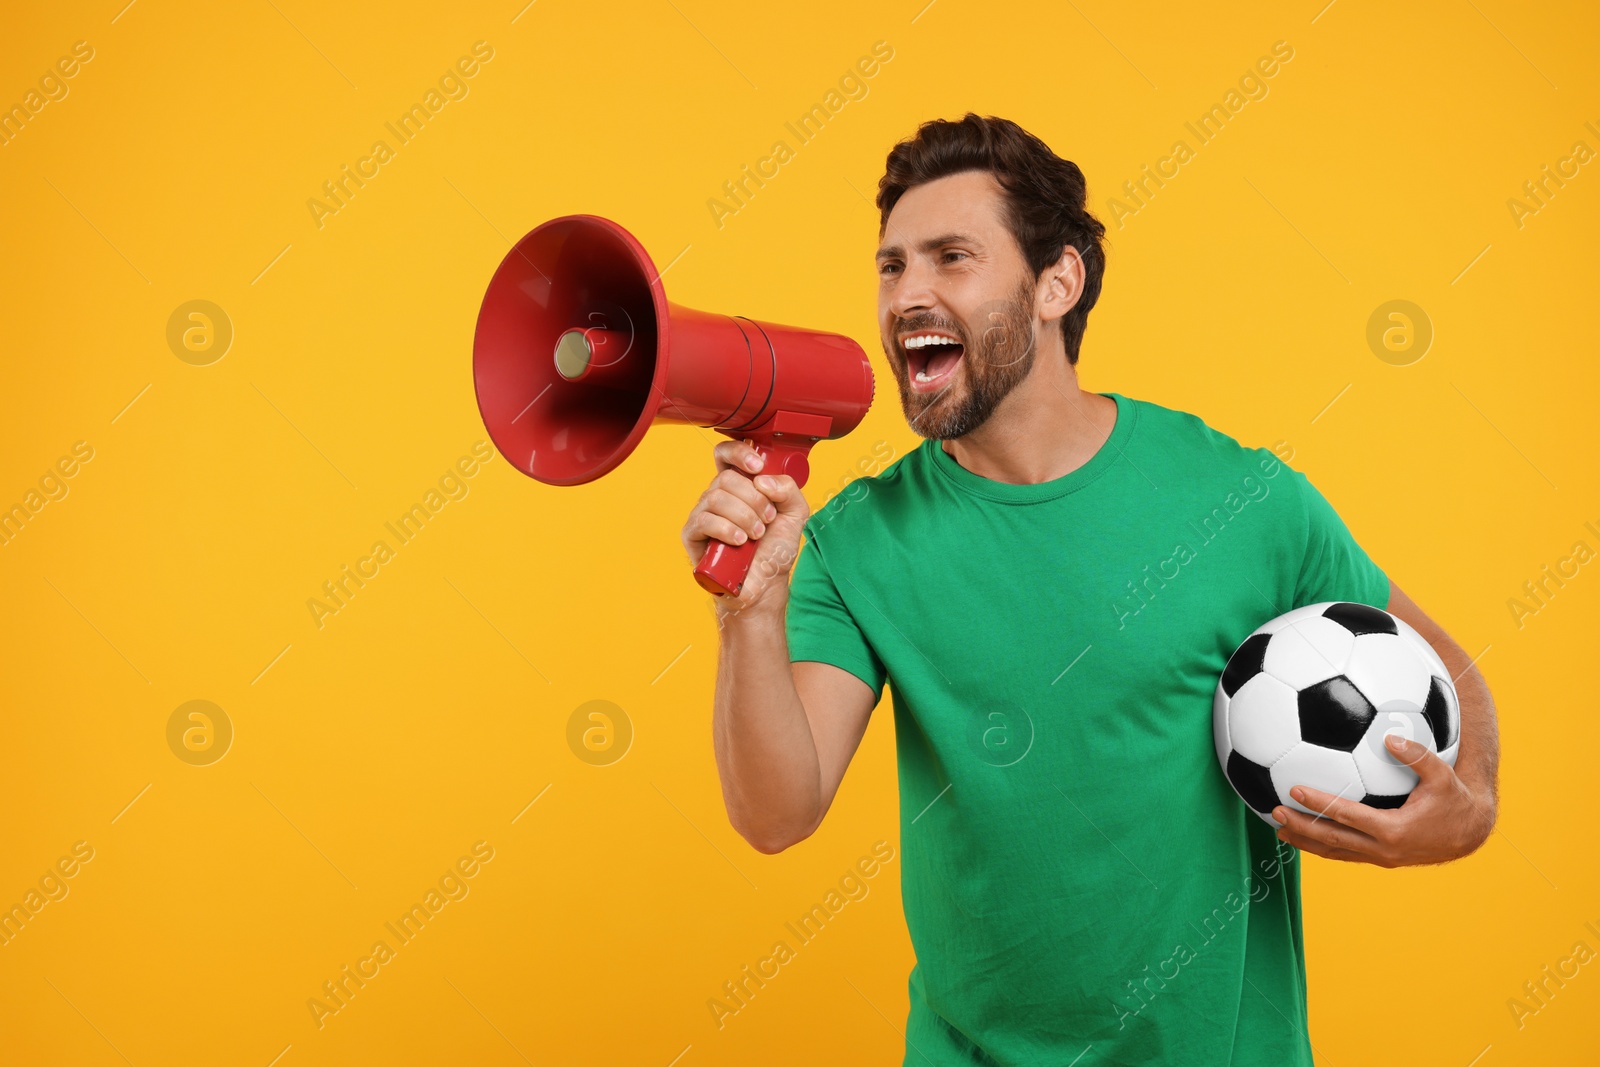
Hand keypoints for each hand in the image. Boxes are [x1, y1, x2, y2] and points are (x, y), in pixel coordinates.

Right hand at [680, 439, 809, 617]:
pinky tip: (740, 541)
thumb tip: (762, 480)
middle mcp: (718, 496)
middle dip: (754, 499)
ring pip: (716, 498)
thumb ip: (789, 488)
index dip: (738, 453)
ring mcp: (703, 514)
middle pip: (726, 478)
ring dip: (744, 516)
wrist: (766, 584)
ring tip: (756, 535)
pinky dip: (727, 529)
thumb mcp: (795, 514)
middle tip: (768, 519)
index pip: (726, 455)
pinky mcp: (692, 535)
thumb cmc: (774, 549)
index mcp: (739, 486)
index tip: (758, 467)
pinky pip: (704, 521)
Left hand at [1271, 734, 1495, 867]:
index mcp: (1395, 830)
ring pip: (1336, 851)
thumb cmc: (1455, 800)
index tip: (1295, 790)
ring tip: (1279, 829)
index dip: (1321, 804)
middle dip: (1302, 826)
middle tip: (1275, 812)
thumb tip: (1390, 737)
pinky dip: (1323, 846)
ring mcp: (1381, 858)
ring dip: (1307, 841)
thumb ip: (1417, 756)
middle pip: (1333, 839)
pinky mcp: (1381, 859)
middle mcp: (1384, 849)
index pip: (1348, 816)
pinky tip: (1305, 835)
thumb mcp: (1443, 775)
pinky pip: (1346, 853)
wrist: (1470, 833)